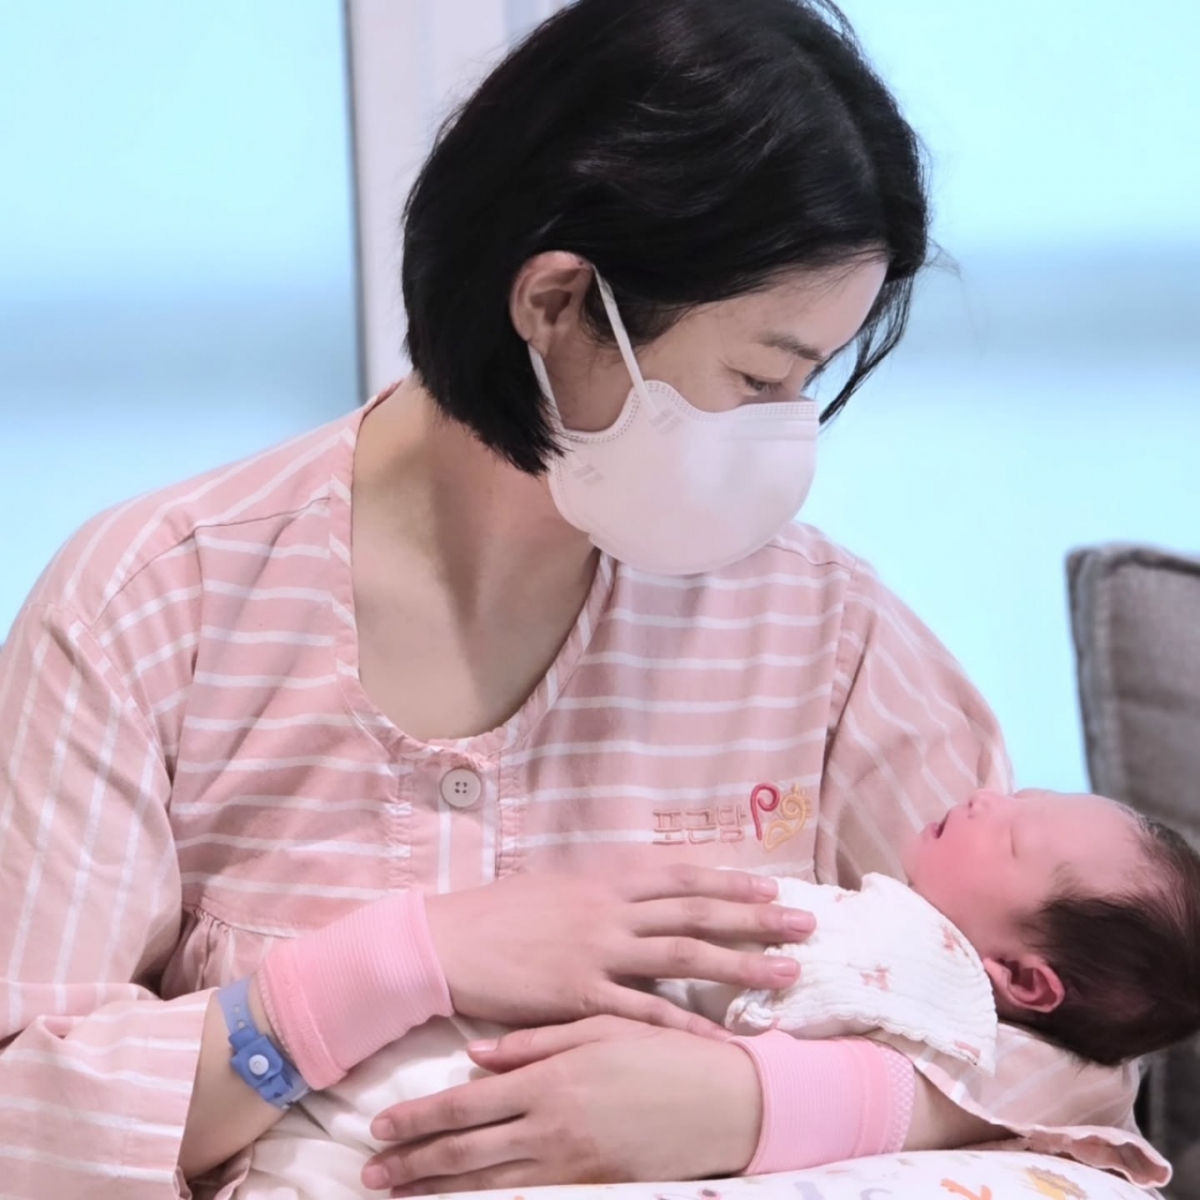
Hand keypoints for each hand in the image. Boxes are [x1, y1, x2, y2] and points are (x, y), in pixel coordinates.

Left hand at [362, 1017, 761, 1194]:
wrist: (725, 1102)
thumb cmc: (664, 1054)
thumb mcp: (600, 1029)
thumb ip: (535, 1042)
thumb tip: (477, 1057)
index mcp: (549, 1081)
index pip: (466, 1106)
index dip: (418, 1120)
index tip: (380, 1129)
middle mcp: (551, 1128)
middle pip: (465, 1152)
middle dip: (414, 1165)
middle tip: (371, 1175)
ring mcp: (570, 1166)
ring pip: (488, 1184)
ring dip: (439, 1190)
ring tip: (400, 1195)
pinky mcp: (591, 1188)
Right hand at [423, 864, 812, 1029]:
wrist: (450, 940)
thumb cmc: (500, 911)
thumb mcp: (556, 884)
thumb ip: (601, 887)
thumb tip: (636, 889)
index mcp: (604, 880)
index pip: (680, 876)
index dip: (729, 880)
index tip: (770, 886)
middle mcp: (610, 909)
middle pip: (697, 910)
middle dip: (755, 916)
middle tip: (805, 923)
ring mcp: (598, 950)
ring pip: (684, 954)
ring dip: (740, 964)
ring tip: (786, 972)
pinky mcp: (579, 994)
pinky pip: (643, 1011)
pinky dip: (685, 1024)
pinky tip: (720, 1038)